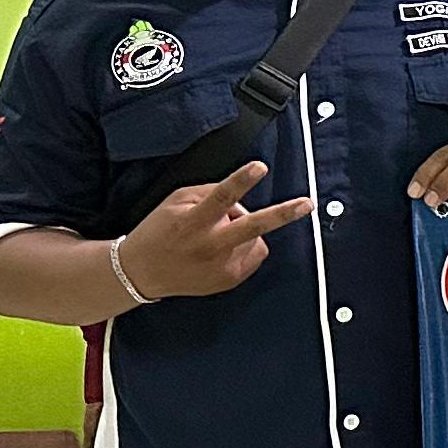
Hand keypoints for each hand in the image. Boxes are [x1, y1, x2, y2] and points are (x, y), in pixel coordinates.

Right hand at [115, 162, 313, 301]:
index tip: (259, 167)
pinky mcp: (229, 280)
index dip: (241, 181)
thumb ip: (210, 193)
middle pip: (252, 227)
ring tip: (216, 235)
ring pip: (256, 236)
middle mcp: (208, 245)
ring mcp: (220, 266)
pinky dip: (244, 247)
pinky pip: (254, 253)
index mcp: (192, 221)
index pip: (219, 197)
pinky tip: (221, 250)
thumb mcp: (176, 201)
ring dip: (244, 230)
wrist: (141, 274)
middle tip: (307, 203)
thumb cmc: (160, 231)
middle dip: (282, 214)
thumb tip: (241, 199)